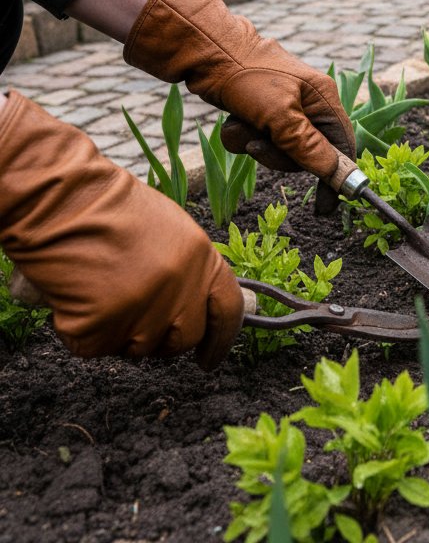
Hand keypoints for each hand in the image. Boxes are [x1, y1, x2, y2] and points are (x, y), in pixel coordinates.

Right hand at [0, 91, 242, 367]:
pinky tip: (77, 298)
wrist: (66, 202)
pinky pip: (94, 347)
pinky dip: (81, 331)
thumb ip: (190, 270)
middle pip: (182, 340)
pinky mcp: (101, 328)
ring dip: (120, 332)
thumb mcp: (173, 231)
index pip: (228, 311)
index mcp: (203, 260)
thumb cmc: (114, 210)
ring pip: (137, 348)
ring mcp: (142, 312)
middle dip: (162, 339)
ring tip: (104, 291)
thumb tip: (194, 307)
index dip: (221, 340)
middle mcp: (180, 290)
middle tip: (137, 317)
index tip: (209, 359)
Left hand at [123, 0, 355, 184]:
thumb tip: (335, 173)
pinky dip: (241, 136)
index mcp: (324, 100)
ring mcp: (284, 108)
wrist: (206, 51)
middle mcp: (309, 104)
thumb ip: (308, 146)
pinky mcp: (260, 112)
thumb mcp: (280, 116)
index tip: (326, 207)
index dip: (335, 176)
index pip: (342, 146)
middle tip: (257, 145)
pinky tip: (232, 119)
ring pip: (277, 149)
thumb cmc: (248, 76)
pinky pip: (257, 140)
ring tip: (241, 124)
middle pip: (307, 153)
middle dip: (278, 155)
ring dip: (254, 144)